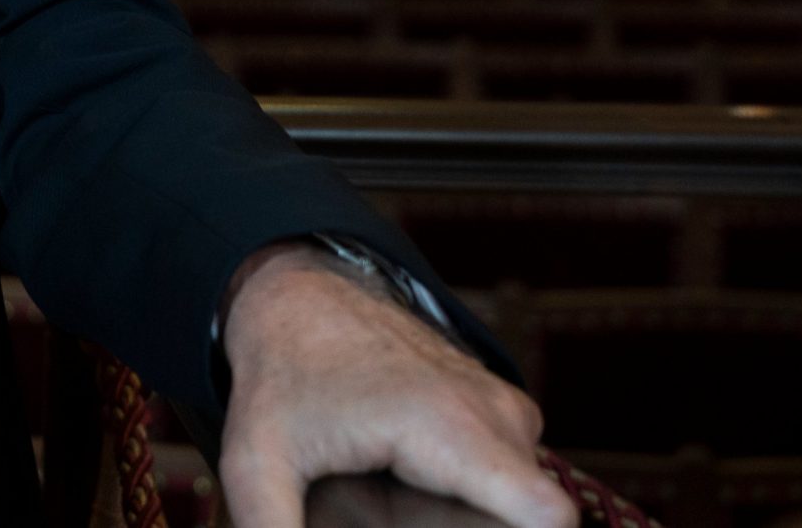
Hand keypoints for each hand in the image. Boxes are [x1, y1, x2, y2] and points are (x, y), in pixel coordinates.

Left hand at [217, 243, 575, 527]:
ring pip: (520, 498)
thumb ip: (268, 526)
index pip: (547, 515)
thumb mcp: (255, 463)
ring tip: (396, 493)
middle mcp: (493, 413)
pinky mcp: (500, 408)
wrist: (301, 297)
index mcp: (448, 428)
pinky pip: (512, 472)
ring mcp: (504, 406)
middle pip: (529, 517)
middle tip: (399, 508)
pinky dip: (479, 490)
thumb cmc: (280, 377)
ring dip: (476, 514)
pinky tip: (414, 479)